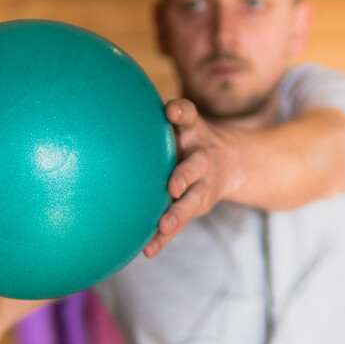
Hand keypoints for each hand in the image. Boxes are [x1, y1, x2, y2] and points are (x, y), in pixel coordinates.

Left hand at [143, 98, 238, 256]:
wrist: (234, 163)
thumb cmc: (191, 139)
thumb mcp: (184, 122)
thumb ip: (154, 116)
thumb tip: (110, 94)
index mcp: (193, 130)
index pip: (189, 115)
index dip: (180, 112)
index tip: (170, 110)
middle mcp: (202, 156)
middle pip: (197, 164)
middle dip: (185, 174)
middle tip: (174, 185)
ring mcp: (204, 183)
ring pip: (194, 198)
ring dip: (179, 212)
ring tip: (164, 224)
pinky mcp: (199, 204)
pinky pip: (181, 222)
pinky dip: (165, 237)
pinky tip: (149, 249)